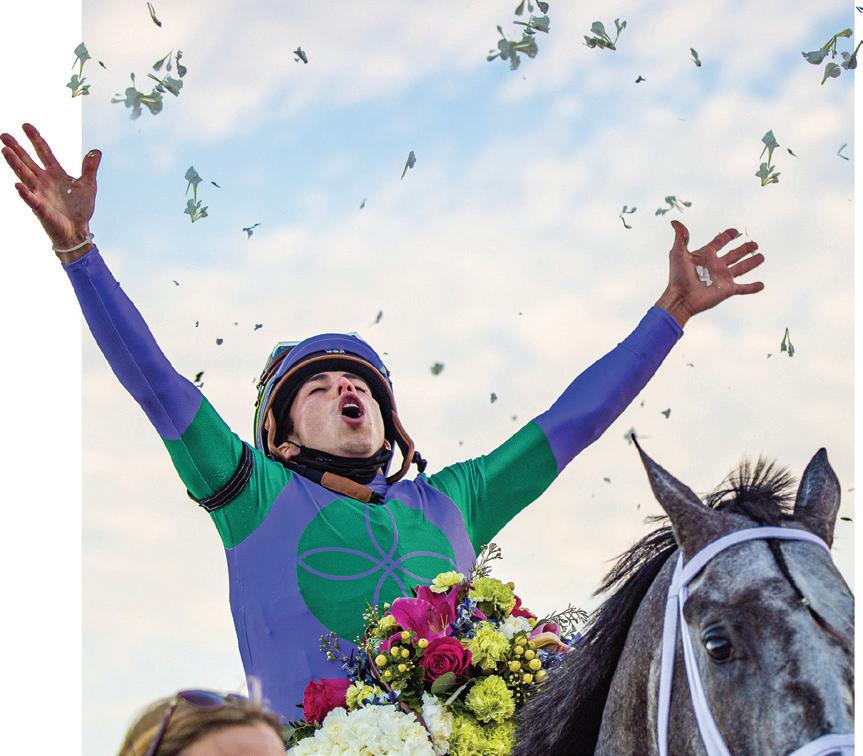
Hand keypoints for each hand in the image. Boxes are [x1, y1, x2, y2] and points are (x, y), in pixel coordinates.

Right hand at [1, 123, 101, 260]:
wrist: (78, 230)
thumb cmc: (80, 209)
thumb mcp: (88, 185)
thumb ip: (90, 168)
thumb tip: (96, 151)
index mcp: (55, 173)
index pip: (44, 152)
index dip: (35, 139)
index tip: (25, 125)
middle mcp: (44, 181)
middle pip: (28, 161)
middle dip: (16, 149)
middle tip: (4, 135)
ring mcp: (40, 193)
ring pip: (25, 176)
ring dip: (15, 164)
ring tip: (5, 151)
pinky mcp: (41, 208)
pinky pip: (31, 199)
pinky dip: (25, 193)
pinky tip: (18, 185)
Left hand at [655, 220, 764, 327]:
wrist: (681, 298)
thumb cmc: (677, 277)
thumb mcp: (677, 254)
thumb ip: (680, 238)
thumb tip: (675, 222)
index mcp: (705, 256)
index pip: (718, 242)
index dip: (726, 236)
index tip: (734, 231)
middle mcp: (715, 266)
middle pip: (733, 254)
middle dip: (744, 249)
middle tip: (754, 243)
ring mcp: (722, 278)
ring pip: (741, 268)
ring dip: (752, 262)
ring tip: (761, 257)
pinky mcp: (727, 290)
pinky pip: (743, 288)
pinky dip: (753, 287)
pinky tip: (761, 285)